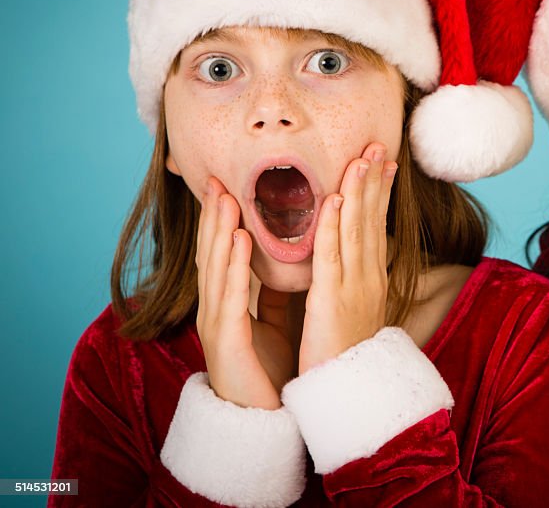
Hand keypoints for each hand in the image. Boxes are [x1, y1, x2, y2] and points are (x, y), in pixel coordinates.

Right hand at [196, 177, 292, 408]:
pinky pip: (230, 296)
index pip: (222, 255)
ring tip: (225, 196)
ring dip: (219, 230)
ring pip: (216, 269)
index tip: (227, 185)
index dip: (221, 220)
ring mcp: (217, 326)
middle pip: (213, 254)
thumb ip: (273, 294)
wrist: (266, 422)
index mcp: (228, 306)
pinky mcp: (227, 342)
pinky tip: (238, 239)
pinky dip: (233, 265)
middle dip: (214, 216)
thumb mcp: (274, 324)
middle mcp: (217, 311)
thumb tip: (283, 264)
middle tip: (217, 179)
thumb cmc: (269, 373)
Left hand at [298, 143, 397, 374]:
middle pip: (373, 220)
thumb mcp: (354, 310)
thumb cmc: (346, 354)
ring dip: (359, 191)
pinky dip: (333, 226)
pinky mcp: (332, 299)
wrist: (350, 394)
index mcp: (373, 279)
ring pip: (357, 230)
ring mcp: (354, 287)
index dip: (379, 192)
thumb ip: (350, 281)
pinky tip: (334, 199)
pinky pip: (332, 256)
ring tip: (362, 157)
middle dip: (375, 180)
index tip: (383, 162)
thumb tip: (348, 259)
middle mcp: (369, 277)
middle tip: (378, 144)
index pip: (378, 226)